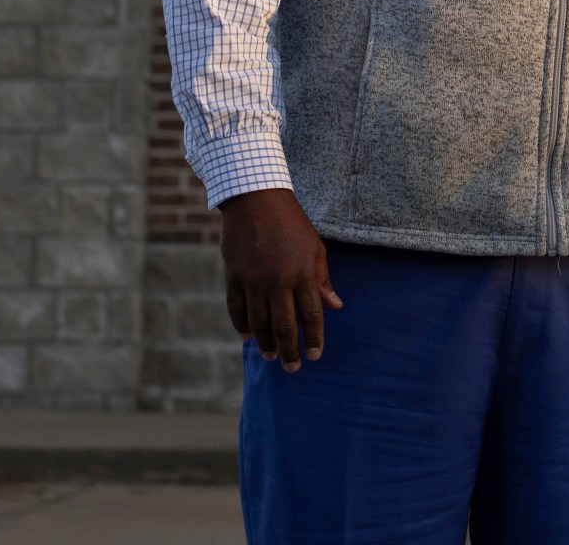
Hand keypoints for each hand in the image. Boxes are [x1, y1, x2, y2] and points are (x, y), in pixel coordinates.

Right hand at [217, 188, 341, 371]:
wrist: (256, 199)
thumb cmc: (291, 223)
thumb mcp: (315, 248)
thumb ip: (322, 279)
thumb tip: (335, 306)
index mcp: (302, 273)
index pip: (311, 314)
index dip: (314, 338)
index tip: (315, 355)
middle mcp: (278, 280)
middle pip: (284, 325)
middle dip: (290, 350)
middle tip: (293, 368)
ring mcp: (253, 280)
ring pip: (258, 322)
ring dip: (265, 343)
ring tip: (272, 357)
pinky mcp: (234, 276)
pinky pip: (236, 308)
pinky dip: (242, 325)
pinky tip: (248, 336)